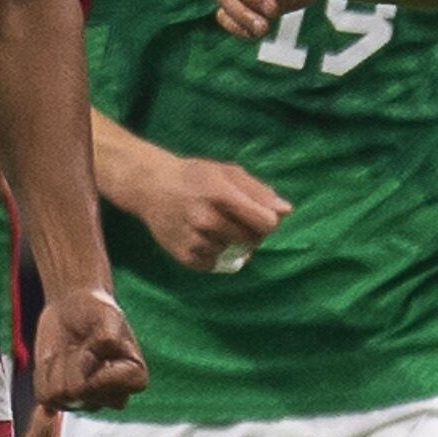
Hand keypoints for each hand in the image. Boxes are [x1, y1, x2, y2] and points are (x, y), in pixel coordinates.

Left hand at [32, 286, 146, 412]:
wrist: (70, 308)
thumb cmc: (95, 311)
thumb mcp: (108, 315)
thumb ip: (107, 341)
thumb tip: (87, 376)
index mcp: (133, 377)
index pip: (117, 393)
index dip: (96, 366)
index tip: (97, 343)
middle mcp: (110, 396)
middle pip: (82, 392)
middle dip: (75, 362)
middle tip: (81, 343)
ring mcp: (85, 400)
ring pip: (60, 394)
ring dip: (59, 366)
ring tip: (68, 349)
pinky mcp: (60, 399)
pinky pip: (44, 396)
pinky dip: (45, 373)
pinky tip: (56, 359)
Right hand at [125, 149, 289, 272]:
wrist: (150, 186)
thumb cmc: (195, 176)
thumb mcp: (227, 172)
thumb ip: (259, 191)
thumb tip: (286, 211)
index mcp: (221, 194)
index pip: (265, 223)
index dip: (268, 220)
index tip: (259, 214)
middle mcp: (207, 219)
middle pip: (252, 240)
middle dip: (251, 232)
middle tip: (235, 219)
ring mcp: (194, 240)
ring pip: (234, 253)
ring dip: (231, 243)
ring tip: (214, 225)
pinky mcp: (185, 256)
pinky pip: (215, 263)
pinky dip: (214, 253)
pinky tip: (203, 237)